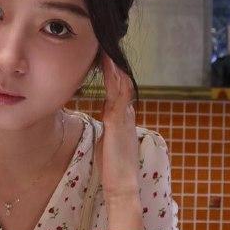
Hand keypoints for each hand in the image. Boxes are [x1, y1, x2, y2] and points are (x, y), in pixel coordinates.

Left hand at [95, 52, 140, 204]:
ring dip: (115, 66)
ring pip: (122, 85)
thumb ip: (107, 127)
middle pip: (122, 82)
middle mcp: (127, 114)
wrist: (122, 185)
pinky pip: (119, 95)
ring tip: (107, 48)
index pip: (118, 89)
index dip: (113, 73)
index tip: (104, 57)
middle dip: (115, 64)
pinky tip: (110, 66)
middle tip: (106, 44)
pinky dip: (115, 79)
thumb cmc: (113, 167)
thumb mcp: (108, 142)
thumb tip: (103, 119)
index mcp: (123, 119)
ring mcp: (124, 118)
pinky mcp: (119, 123)